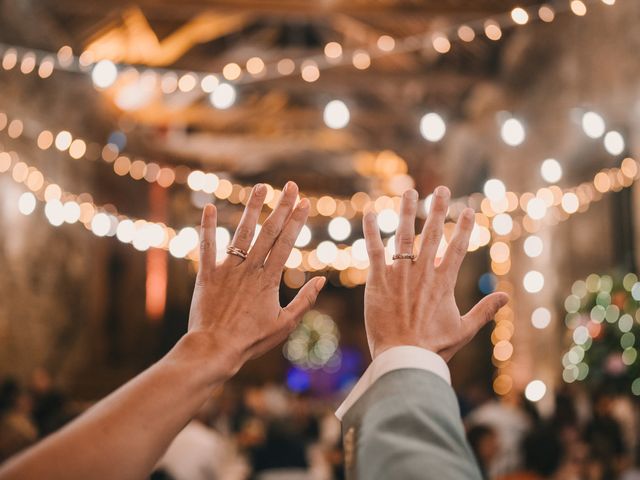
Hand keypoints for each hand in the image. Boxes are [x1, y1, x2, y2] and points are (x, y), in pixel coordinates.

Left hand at [187, 182, 325, 375]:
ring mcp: (227, 270)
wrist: (215, 349)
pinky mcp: (206, 275)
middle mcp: (249, 269)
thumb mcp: (285, 324)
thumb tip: (321, 280)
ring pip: (241, 233)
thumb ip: (304, 300)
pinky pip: (207, 247)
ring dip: (252, 209)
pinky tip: (208, 206)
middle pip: (268, 232)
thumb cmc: (251, 340)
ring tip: (260, 188)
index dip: (296, 220)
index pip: (286, 243)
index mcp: (269, 280)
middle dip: (281, 207)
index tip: (304, 202)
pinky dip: (207, 227)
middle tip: (290, 186)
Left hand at [362, 186, 508, 361]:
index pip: (457, 247)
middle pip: (432, 234)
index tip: (467, 209)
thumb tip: (507, 296)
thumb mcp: (464, 330)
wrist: (403, 358)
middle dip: (437, 209)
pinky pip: (373, 250)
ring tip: (410, 191)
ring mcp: (399, 274)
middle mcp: (423, 273)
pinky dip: (371, 231)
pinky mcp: (377, 281)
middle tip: (441, 189)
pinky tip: (369, 212)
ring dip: (407, 211)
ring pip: (404, 235)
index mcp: (444, 282)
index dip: (463, 227)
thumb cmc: (433, 348)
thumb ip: (484, 311)